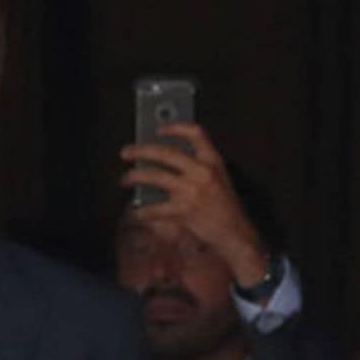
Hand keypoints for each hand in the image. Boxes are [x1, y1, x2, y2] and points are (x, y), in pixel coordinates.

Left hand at [119, 123, 269, 286]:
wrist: (235, 232)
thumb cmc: (225, 207)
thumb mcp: (219, 179)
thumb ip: (197, 167)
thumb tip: (164, 161)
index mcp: (213, 161)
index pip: (196, 134)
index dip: (175, 127)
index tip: (158, 129)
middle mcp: (202, 172)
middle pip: (165, 153)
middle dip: (140, 151)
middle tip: (126, 152)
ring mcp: (192, 191)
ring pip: (154, 176)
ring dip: (134, 177)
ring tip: (124, 179)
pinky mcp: (183, 211)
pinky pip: (153, 209)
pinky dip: (142, 211)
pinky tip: (137, 211)